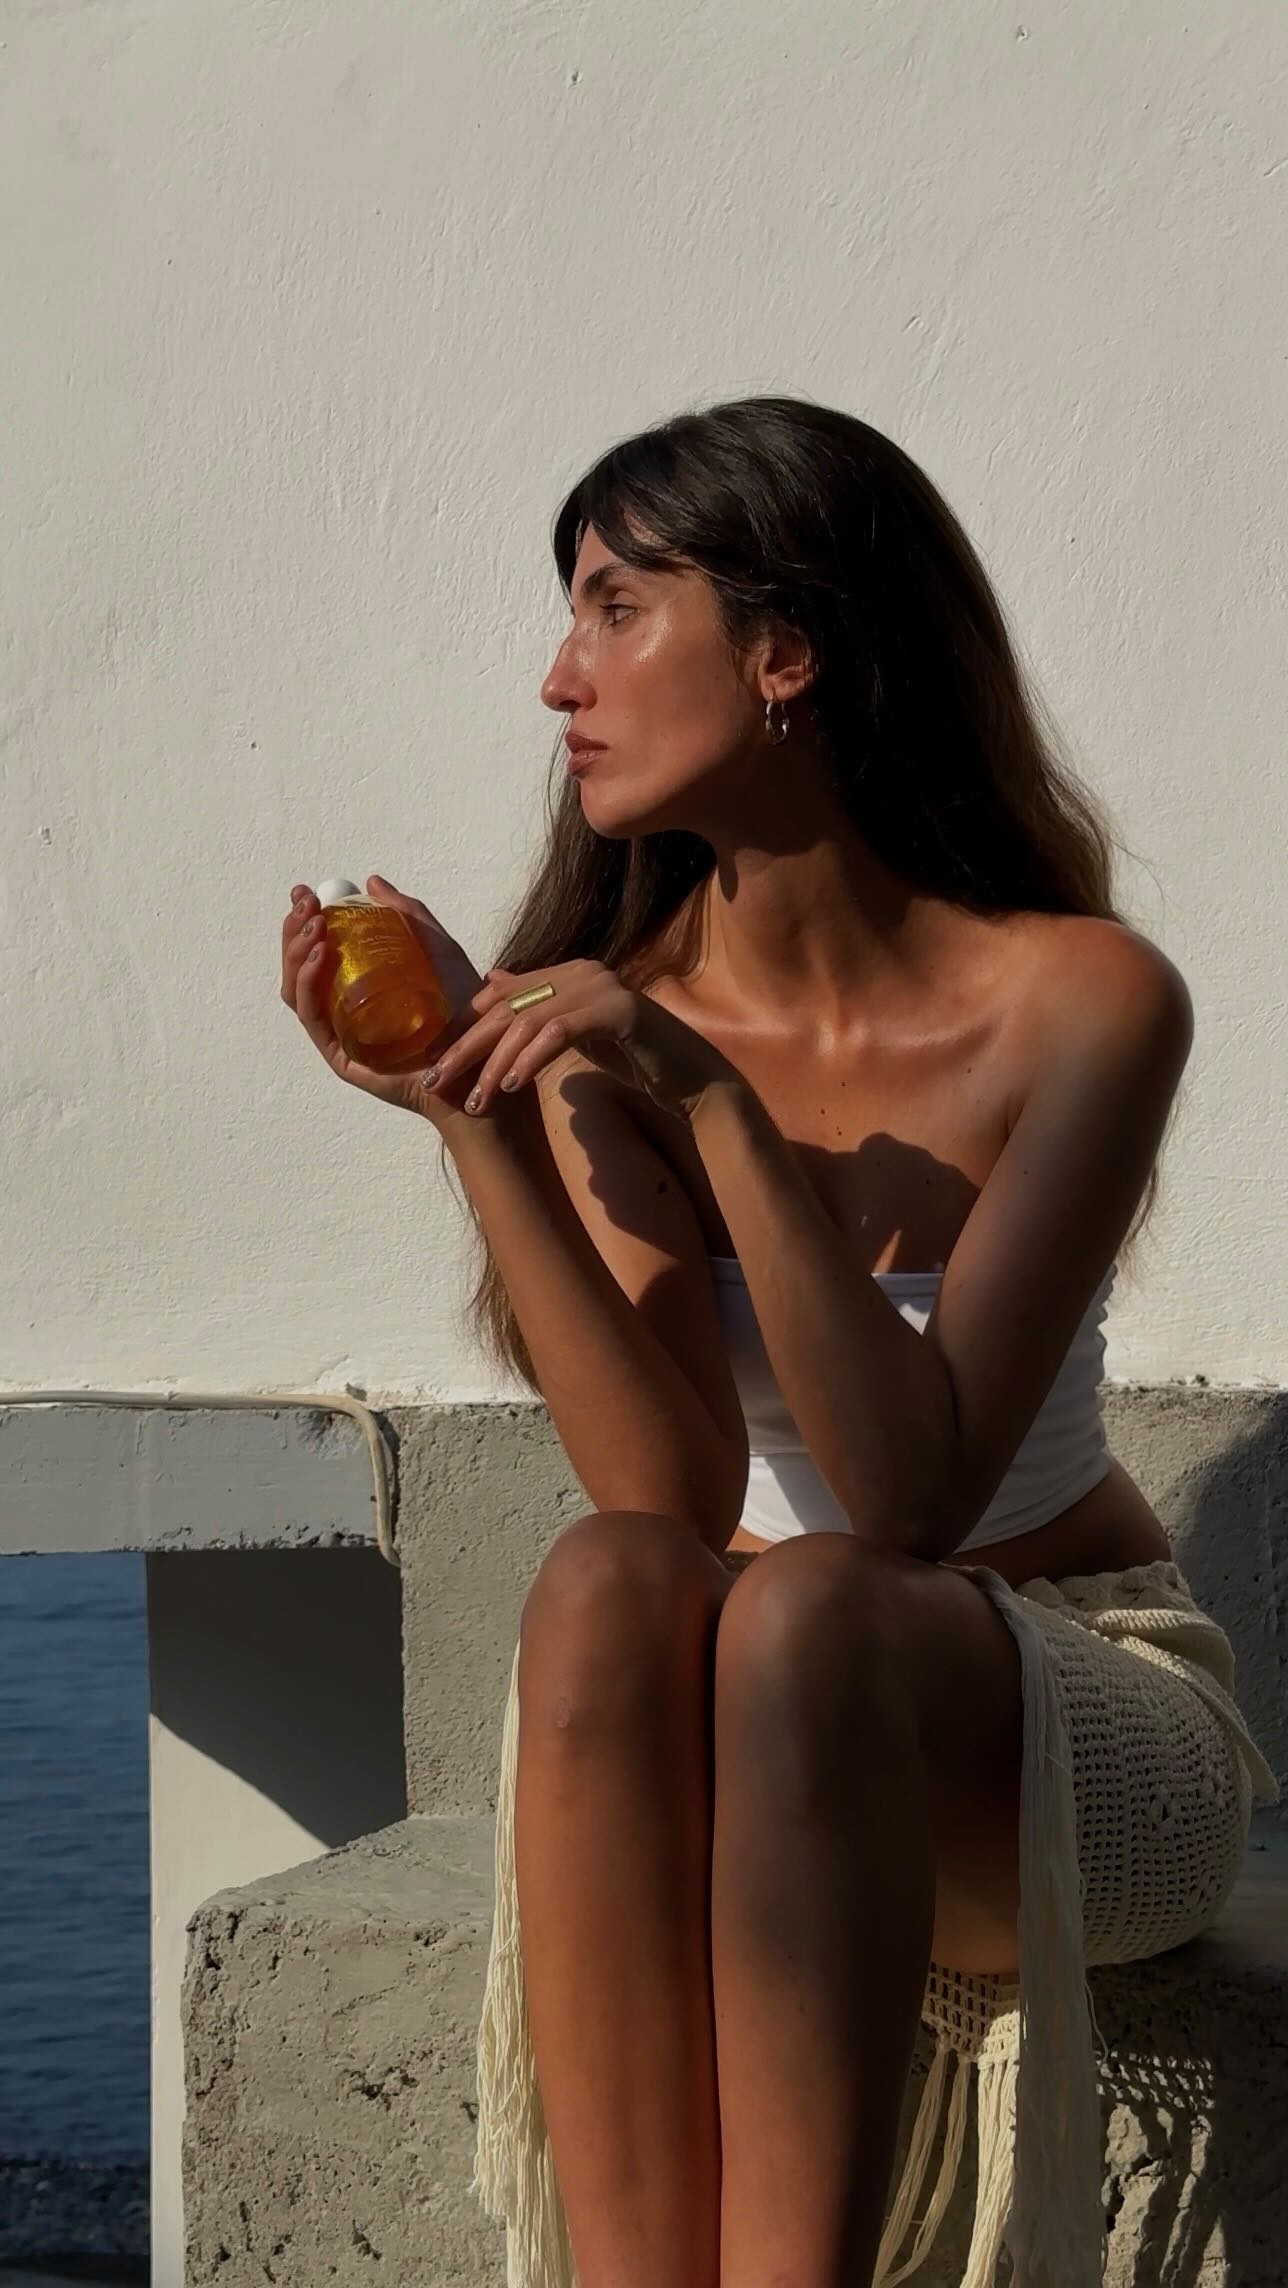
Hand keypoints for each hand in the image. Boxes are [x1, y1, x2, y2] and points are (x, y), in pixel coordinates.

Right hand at [280, 875, 490, 1130]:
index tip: (308, 893)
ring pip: (298, 992)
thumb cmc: (465, 1011)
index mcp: (356, 989)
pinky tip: (321, 955)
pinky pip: (313, 1018)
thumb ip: (409, 916)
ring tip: (314, 925)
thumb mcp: (439, 949)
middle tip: (305, 903)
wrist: (481, 1057)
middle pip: (300, 970)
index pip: (317, 953)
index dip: (305, 921)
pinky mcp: (342, 1058)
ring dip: (297, 953)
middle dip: (294, 931)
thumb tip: (371, 881)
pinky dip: (309, 984)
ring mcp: (340, 1036)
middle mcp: (342, 1012)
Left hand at [419, 957, 743, 1125]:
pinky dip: (531, 1059)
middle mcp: (582, 970)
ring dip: (495, 1063)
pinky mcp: (619, 1009)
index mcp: (568, 973)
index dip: (465, 1027)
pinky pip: (560, 1032)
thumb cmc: (633, 1059)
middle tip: (439, 1081)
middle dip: (468, 1047)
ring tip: (478, 1100)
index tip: (438, 1063)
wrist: (691, 1078)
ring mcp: (602, 985)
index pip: (500, 994)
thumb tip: (492, 980)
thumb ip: (539, 1010)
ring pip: (528, 1021)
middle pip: (507, 1006)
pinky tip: (512, 1085)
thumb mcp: (575, 1034)